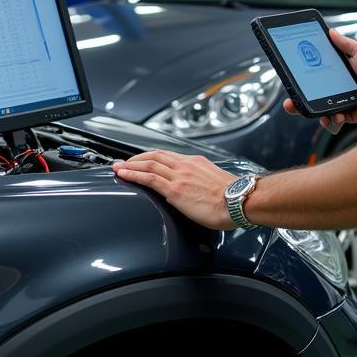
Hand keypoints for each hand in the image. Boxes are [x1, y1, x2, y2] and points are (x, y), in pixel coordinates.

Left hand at [113, 150, 237, 229]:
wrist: (239, 201)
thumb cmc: (232, 197)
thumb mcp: (215, 182)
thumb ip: (202, 181)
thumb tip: (197, 190)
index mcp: (195, 162)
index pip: (167, 155)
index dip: (151, 157)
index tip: (141, 160)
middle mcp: (185, 165)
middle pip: (154, 156)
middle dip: (136, 158)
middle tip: (123, 162)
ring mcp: (179, 176)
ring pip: (148, 164)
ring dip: (130, 165)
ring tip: (118, 168)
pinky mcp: (175, 189)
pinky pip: (149, 178)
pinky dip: (133, 174)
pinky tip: (124, 175)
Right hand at [283, 29, 356, 134]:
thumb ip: (344, 43)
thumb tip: (330, 30)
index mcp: (337, 76)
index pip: (313, 80)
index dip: (300, 83)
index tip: (290, 83)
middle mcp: (337, 90)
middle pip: (312, 98)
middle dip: (298, 104)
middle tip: (290, 104)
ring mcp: (342, 104)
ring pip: (322, 112)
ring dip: (315, 114)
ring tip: (318, 114)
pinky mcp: (350, 115)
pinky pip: (336, 122)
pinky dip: (333, 121)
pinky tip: (335, 116)